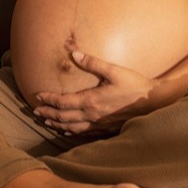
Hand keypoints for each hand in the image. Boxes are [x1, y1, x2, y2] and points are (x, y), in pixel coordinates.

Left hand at [33, 51, 162, 136]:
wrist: (153, 103)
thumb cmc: (134, 85)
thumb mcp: (114, 70)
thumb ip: (92, 62)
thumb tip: (73, 53)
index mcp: (91, 101)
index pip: (63, 102)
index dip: (49, 99)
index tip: (37, 96)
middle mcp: (91, 115)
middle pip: (63, 117)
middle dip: (48, 113)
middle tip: (35, 111)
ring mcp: (98, 124)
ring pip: (72, 127)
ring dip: (57, 124)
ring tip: (46, 121)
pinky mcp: (106, 129)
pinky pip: (84, 133)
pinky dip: (72, 132)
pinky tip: (67, 131)